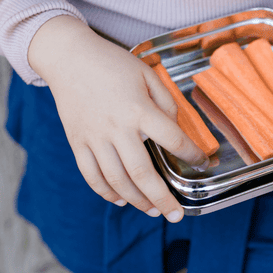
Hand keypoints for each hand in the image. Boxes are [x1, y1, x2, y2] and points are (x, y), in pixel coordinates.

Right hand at [28, 16, 208, 221]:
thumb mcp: (146, 74)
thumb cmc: (112, 64)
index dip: (192, 154)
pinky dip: (106, 192)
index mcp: (138, 109)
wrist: (70, 58)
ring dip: (137, 201)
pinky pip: (91, 175)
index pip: (172, 139)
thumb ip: (164, 102)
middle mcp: (117, 128)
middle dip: (163, 198)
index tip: (203, 162)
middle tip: (176, 214)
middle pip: (143, 173)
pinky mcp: (77, 143)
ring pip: (117, 180)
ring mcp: (94, 138)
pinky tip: (121, 199)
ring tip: (153, 211)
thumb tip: (172, 127)